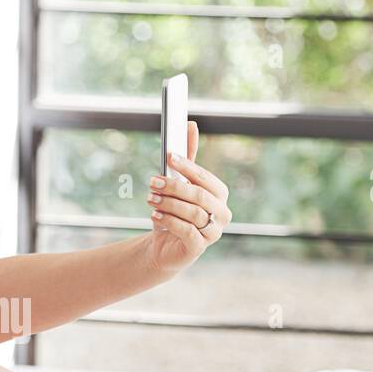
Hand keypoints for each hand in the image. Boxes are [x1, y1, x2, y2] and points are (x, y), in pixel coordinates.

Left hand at [143, 121, 231, 277]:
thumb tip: (190, 124)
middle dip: (174, 186)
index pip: (205, 178)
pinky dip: (168, 221)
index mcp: (219, 194)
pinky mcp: (199, 247)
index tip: (168, 157)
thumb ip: (186, 157)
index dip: (187, 167)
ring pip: (192, 213)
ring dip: (168, 203)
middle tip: (153, 181)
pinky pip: (186, 231)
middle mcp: (222, 213)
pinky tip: (154, 215)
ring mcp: (213, 232)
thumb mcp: (178, 183)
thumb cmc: (174, 212)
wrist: (164, 246)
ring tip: (150, 198)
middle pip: (199, 195)